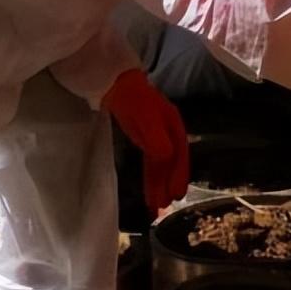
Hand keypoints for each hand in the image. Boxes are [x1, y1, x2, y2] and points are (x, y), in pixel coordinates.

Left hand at [102, 69, 188, 212]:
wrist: (111, 82)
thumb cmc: (130, 99)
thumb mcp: (144, 117)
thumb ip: (155, 138)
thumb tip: (166, 160)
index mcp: (173, 125)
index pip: (178, 154)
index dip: (178, 175)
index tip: (176, 195)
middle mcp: (168, 130)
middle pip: (171, 161)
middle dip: (168, 183)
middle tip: (164, 207)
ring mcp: (155, 133)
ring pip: (160, 163)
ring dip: (159, 183)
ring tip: (156, 204)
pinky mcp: (142, 135)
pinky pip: (150, 159)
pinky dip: (150, 174)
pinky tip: (150, 183)